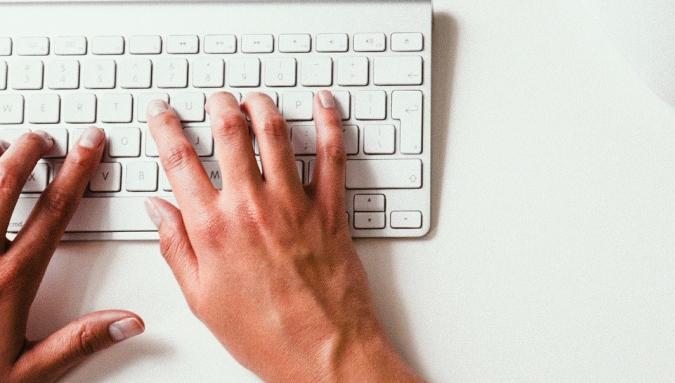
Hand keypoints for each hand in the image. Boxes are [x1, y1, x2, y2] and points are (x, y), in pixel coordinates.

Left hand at [0, 127, 143, 382]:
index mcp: (8, 280)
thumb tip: (128, 322)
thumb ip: (78, 342)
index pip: (52, 213)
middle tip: (42, 136)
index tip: (88, 146)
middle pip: (3, 184)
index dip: (75, 173)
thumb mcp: (26, 372)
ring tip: (2, 143)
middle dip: (26, 152)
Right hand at [145, 91, 422, 382]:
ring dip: (262, 106)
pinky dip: (329, 123)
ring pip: (275, 133)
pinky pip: (332, 155)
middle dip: (218, 106)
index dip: (165, 127)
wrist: (324, 353)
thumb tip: (158, 209)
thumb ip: (176, 248)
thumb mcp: (202, 298)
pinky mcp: (331, 210)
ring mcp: (294, 204)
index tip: (162, 112)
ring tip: (254, 99)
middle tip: (215, 99)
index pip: (179, 160)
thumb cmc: (266, 334)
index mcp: (213, 229)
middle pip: (229, 133)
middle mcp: (251, 207)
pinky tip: (323, 104)